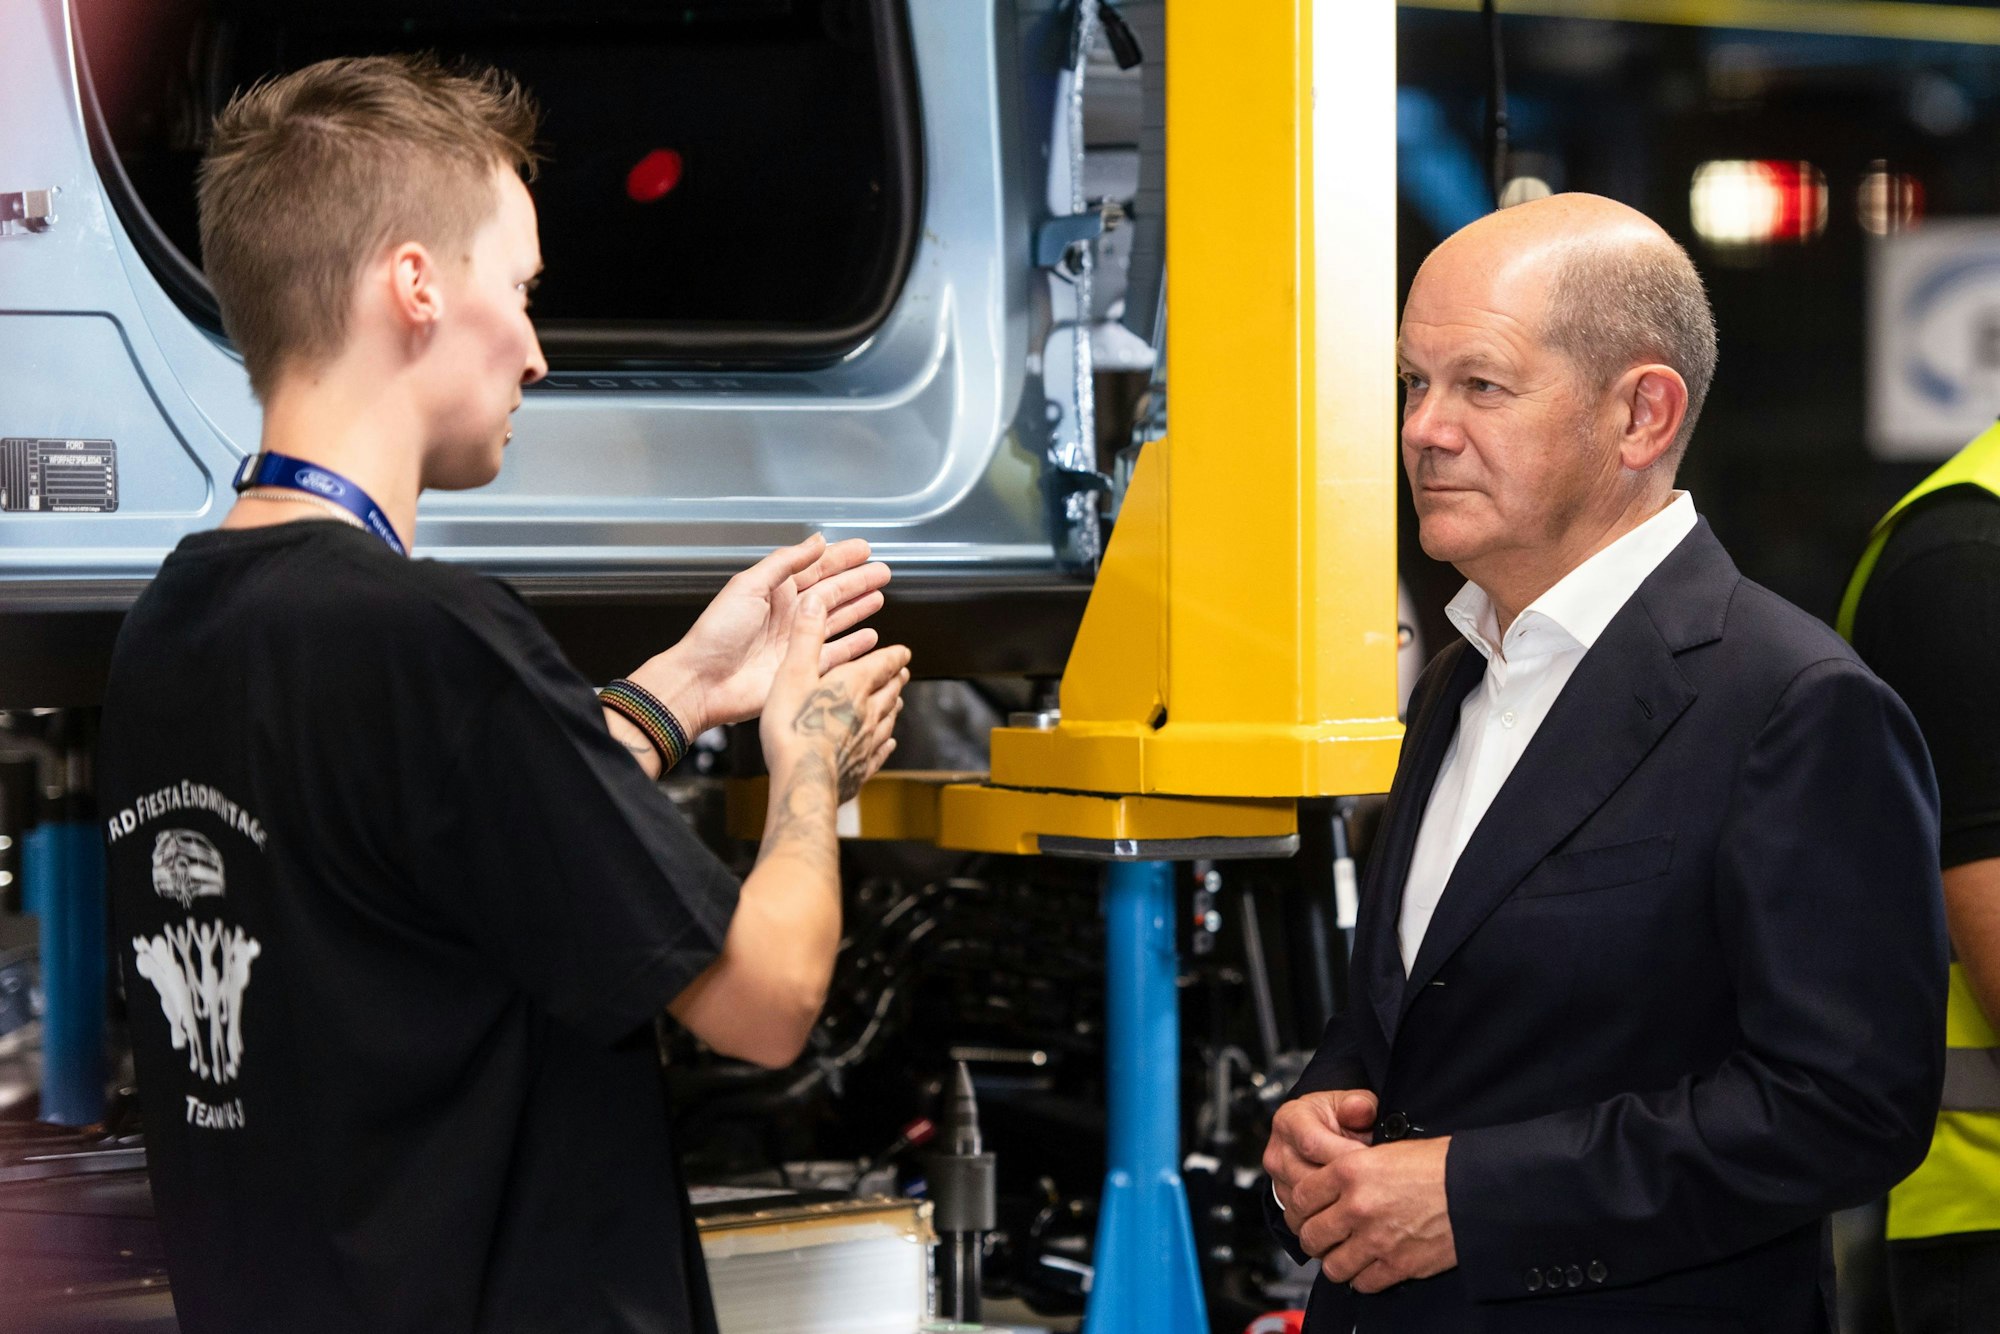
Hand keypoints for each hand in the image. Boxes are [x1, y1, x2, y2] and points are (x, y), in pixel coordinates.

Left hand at [642, 535, 890, 733]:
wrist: (703, 681)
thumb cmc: (717, 634)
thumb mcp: (748, 586)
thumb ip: (784, 563)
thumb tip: (816, 541)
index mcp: (775, 592)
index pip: (816, 568)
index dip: (841, 558)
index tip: (864, 548)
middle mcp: (789, 615)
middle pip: (832, 593)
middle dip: (857, 581)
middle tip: (882, 571)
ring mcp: (797, 642)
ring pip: (837, 620)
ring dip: (858, 608)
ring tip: (879, 596)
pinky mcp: (802, 668)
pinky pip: (836, 654)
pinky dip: (854, 645)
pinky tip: (869, 636)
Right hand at [760, 596, 909, 803]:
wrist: (804, 781)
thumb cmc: (794, 729)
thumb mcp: (793, 673)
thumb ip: (806, 638)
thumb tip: (814, 604)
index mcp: (853, 685)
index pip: (883, 664)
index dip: (895, 655)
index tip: (903, 651)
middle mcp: (868, 712)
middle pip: (890, 691)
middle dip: (897, 679)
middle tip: (902, 672)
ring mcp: (868, 742)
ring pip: (889, 720)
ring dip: (894, 707)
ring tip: (897, 701)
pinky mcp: (862, 768)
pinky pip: (880, 752)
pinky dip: (886, 744)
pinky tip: (888, 743)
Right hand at [1265, 1089, 1378, 1228]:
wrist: (1324, 1133)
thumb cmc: (1338, 1118)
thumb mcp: (1351, 1104)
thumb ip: (1358, 1105)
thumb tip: (1359, 1108)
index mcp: (1290, 1120)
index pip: (1311, 1143)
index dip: (1343, 1154)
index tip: (1370, 1161)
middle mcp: (1278, 1149)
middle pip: (1307, 1176)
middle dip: (1343, 1182)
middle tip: (1373, 1184)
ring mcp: (1278, 1177)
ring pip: (1307, 1200)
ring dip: (1337, 1201)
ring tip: (1365, 1196)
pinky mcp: (1285, 1198)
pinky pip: (1306, 1214)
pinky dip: (1329, 1215)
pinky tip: (1351, 1210)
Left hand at [1291, 1136, 1456, 1294]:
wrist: (1476, 1188)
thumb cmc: (1440, 1165)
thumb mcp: (1386, 1150)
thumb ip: (1354, 1168)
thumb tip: (1333, 1181)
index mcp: (1350, 1170)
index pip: (1300, 1197)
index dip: (1298, 1208)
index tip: (1303, 1213)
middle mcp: (1357, 1205)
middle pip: (1310, 1234)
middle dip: (1313, 1237)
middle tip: (1321, 1235)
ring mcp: (1376, 1238)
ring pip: (1332, 1265)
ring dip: (1336, 1261)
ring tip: (1344, 1253)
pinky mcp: (1397, 1264)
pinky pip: (1363, 1282)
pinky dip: (1363, 1278)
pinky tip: (1370, 1265)